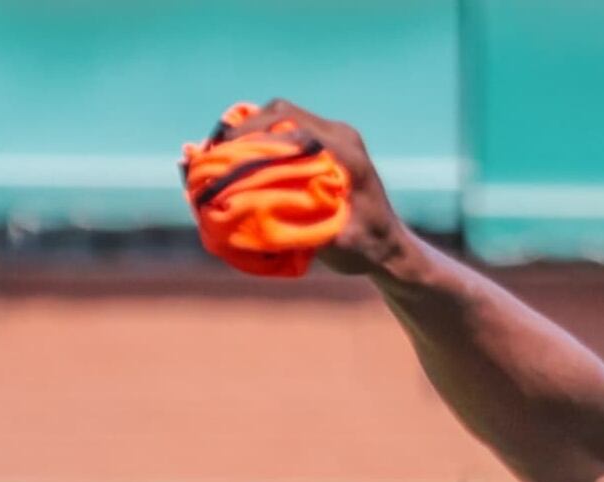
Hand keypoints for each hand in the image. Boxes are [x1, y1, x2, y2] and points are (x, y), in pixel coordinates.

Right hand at [234, 99, 423, 277]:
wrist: (391, 247)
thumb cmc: (365, 249)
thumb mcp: (333, 242)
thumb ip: (296, 221)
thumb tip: (244, 205)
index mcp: (346, 153)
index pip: (290, 128)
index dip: (251, 135)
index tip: (221, 150)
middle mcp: (340, 136)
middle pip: (281, 111)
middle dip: (242, 127)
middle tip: (212, 148)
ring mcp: (334, 135)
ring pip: (281, 114)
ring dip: (249, 128)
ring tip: (220, 149)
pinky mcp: (326, 142)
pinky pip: (287, 126)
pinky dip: (261, 135)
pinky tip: (239, 151)